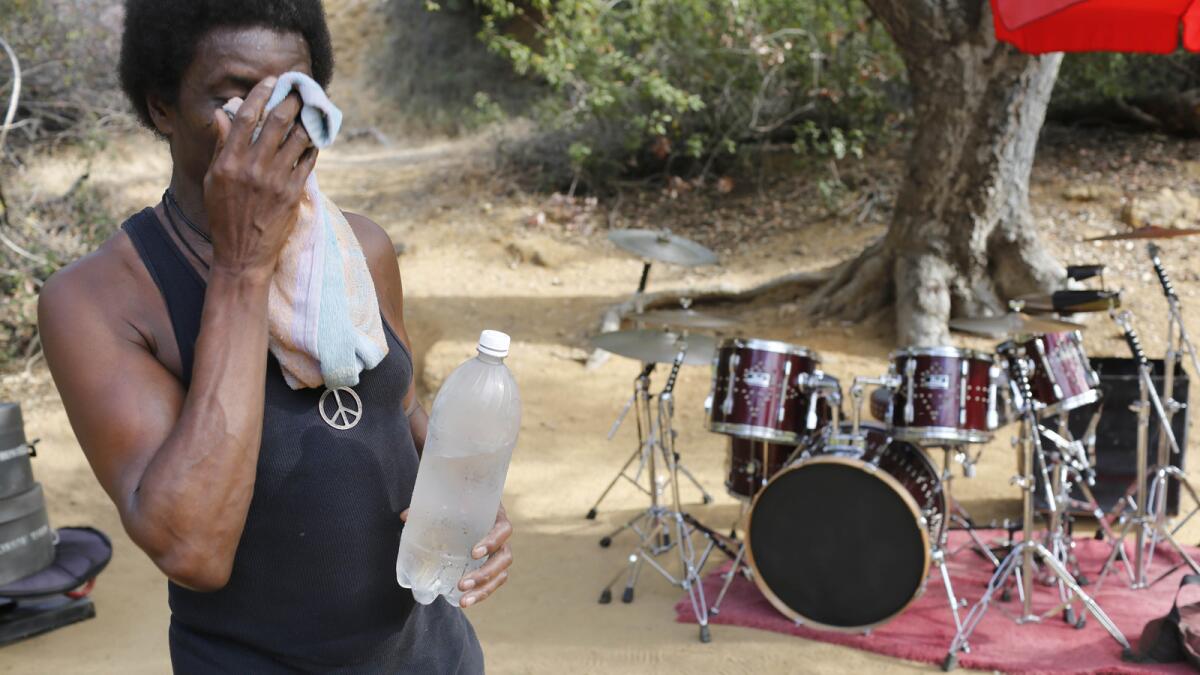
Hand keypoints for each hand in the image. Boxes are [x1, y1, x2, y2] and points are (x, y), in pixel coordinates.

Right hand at [203, 76, 317, 279]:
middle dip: (291, 101)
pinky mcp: (292, 193)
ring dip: (307, 120)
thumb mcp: (213, 180)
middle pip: (276, 123)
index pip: (245, 118)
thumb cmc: (224, 216)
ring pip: (297, 139)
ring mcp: (274, 180)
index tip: (272, 82)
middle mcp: (252, 168)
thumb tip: (223, 115)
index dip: (260, 95)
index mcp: (228, 162)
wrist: (242, 254)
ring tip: (312, 110)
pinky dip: (312, 146)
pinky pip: (307, 161)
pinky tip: (315, 137)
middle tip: (300, 90)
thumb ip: (221, 146)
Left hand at [399, 503, 513, 607]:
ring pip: (501, 574)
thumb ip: (430, 507)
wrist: (470, 502)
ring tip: (463, 601)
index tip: (473, 553)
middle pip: (504, 558)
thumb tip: (405, 517)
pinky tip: (465, 601)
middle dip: (484, 574)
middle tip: (461, 584)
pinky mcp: (492, 565)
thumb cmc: (461, 501)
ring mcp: (498, 552)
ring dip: (483, 589)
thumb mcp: (450, 500)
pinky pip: (493, 582)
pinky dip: (481, 593)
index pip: (503, 530)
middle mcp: (501, 536)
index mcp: (496, 517)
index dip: (492, 541)